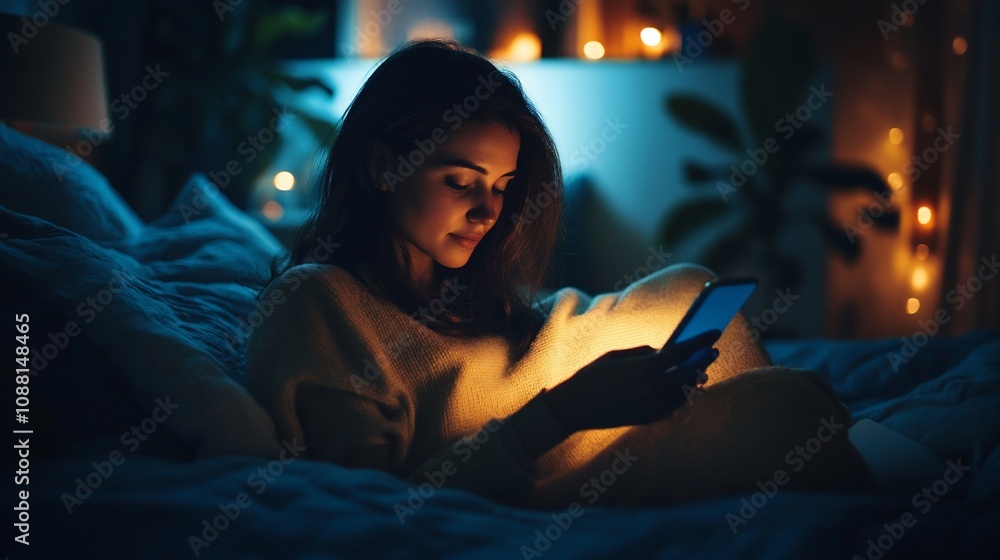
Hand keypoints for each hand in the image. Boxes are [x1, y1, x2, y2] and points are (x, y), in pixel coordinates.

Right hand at [543, 330, 720, 433]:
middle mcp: (652, 389)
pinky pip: (673, 407)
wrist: (572, 408)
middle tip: (713, 350)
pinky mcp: (647, 419)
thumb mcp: (614, 355)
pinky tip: (687, 388)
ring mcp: (651, 407)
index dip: (701, 340)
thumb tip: (665, 351)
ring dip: (696, 380)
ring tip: (702, 369)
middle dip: (703, 359)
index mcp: (644, 368)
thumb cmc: (591, 376)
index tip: (714, 330)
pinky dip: (683, 396)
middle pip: (688, 373)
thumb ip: (643, 351)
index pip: (682, 351)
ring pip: (684, 392)